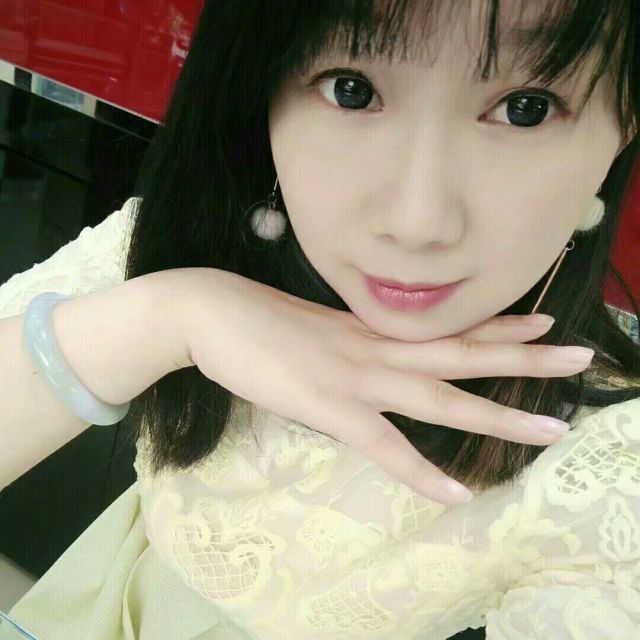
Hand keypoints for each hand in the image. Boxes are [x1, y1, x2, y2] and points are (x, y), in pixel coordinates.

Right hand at [184, 268, 593, 505]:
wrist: (209, 311)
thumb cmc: (256, 319)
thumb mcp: (315, 327)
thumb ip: (350, 344)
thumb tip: (371, 358)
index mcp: (371, 329)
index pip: (446, 327)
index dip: (496, 324)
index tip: (541, 319)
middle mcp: (376, 348)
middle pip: (462, 354)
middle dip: (524, 357)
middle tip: (579, 355)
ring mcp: (356, 376)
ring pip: (440, 397)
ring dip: (499, 414)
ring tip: (552, 428)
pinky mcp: (329, 406)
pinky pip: (384, 445)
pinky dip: (420, 473)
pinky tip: (457, 494)